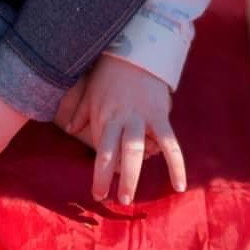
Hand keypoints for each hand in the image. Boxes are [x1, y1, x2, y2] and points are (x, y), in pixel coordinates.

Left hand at [63, 56, 185, 204]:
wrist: (136, 49)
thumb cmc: (110, 71)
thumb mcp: (91, 89)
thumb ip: (81, 111)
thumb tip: (71, 130)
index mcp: (104, 115)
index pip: (100, 149)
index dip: (98, 172)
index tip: (97, 191)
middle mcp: (120, 119)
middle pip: (113, 153)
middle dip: (110, 178)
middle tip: (108, 199)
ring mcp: (141, 118)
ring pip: (135, 151)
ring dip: (131, 175)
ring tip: (128, 198)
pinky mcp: (160, 115)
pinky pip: (170, 144)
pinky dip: (176, 164)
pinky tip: (179, 185)